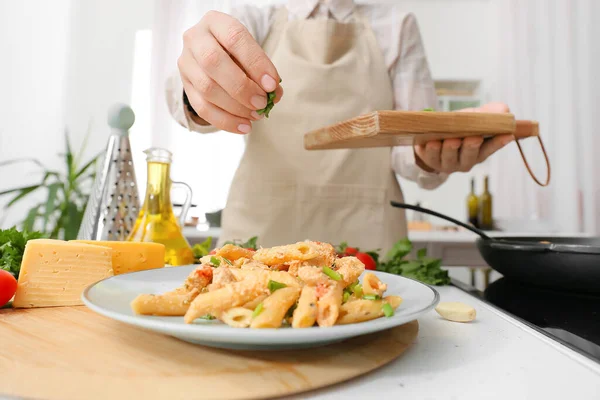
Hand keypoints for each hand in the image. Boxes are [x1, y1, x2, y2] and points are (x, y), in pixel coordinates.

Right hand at [178, 11, 282, 133]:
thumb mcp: (251, 53)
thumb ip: (264, 71)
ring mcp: (186, 63)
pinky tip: (244, 127)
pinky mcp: (185, 85)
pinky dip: (226, 121)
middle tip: (262, 103)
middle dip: (242, 88)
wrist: (213, 54)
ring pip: (206, 88)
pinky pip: (202, 108)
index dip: (255, 63)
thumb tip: (275, 94)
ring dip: (235, 107)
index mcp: (215, 22)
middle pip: (213, 63)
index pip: (234, 38)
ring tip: (256, 115)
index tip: (272, 84)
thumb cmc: (237, 52)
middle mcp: (195, 39)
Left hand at [414, 103, 513, 172]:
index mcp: (480, 151)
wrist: (434, 133)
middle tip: (472, 138)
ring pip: (448, 158)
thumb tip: (504, 111)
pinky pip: (429, 156)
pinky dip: (431, 149)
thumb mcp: (475, 117)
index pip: (491, 148)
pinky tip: (432, 142)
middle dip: (471, 147)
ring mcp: (446, 162)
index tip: (507, 135)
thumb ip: (490, 113)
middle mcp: (464, 161)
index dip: (498, 143)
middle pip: (469, 156)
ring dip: (450, 149)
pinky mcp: (429, 159)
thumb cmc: (459, 126)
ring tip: (451, 140)